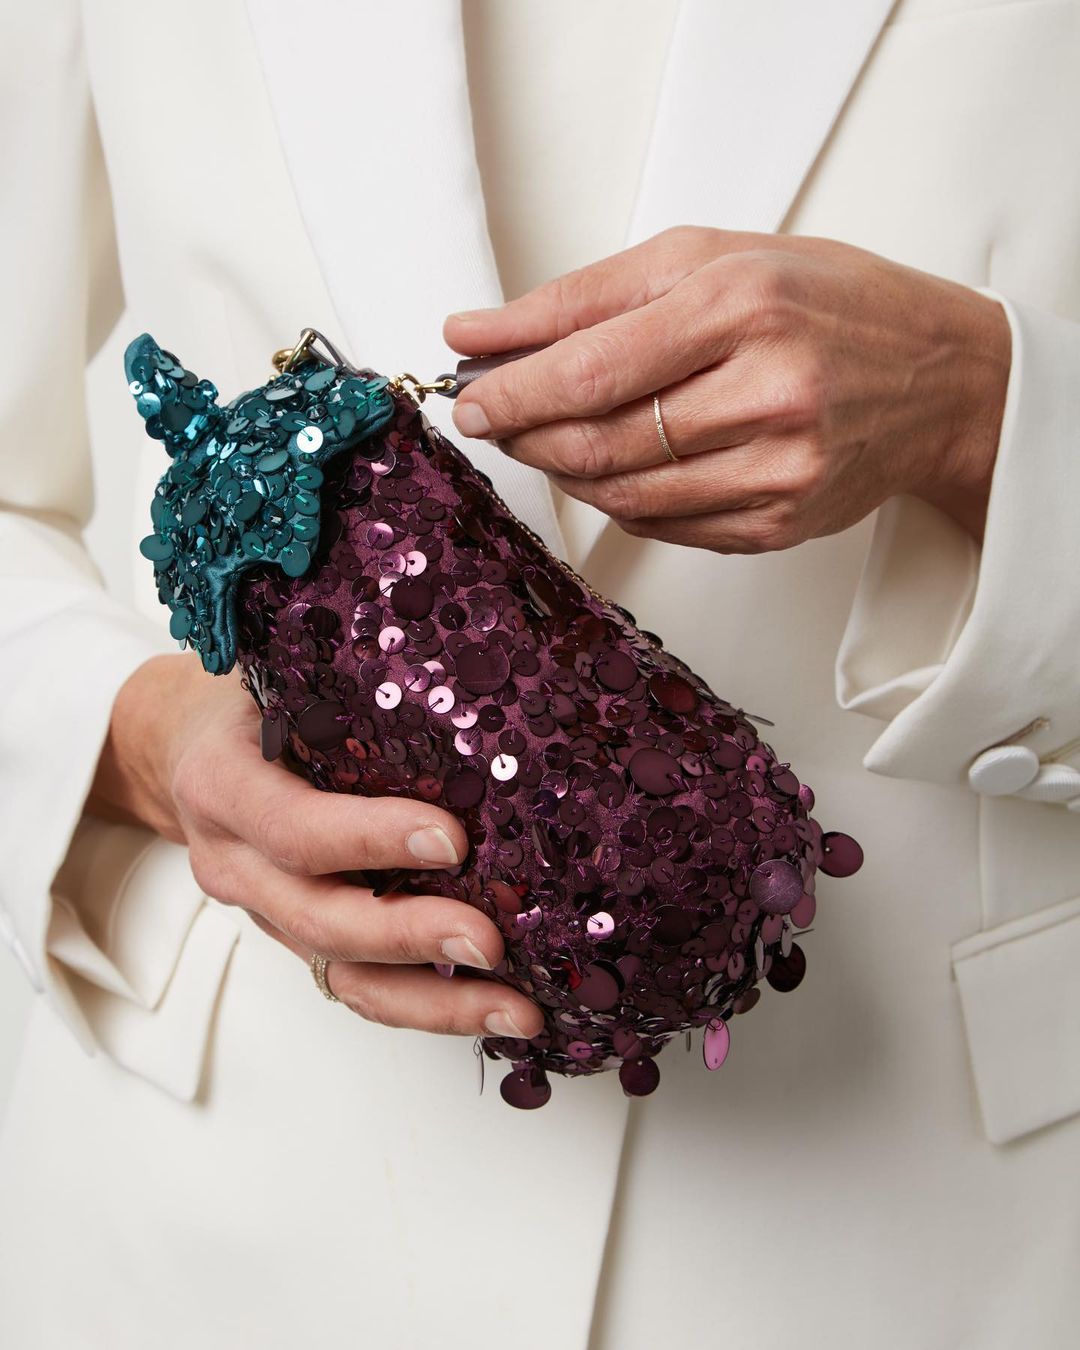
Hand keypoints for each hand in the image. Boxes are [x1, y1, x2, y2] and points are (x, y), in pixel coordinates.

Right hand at [88, 654, 542, 1040]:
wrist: (185, 751)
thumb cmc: (248, 703)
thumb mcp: (273, 676)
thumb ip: (335, 689)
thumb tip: (465, 682)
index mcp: (222, 787)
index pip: (292, 826)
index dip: (369, 839)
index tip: (451, 839)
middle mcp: (236, 864)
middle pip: (319, 919)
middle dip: (409, 937)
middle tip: (490, 941)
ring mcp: (267, 913)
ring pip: (343, 974)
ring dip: (434, 1001)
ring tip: (517, 1011)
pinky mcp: (300, 940)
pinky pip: (360, 987)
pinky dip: (428, 1005)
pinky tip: (495, 1007)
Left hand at [445, 226, 1011, 548]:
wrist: (939, 378)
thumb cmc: (824, 304)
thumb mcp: (710, 259)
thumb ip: (587, 296)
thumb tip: (478, 332)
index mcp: (741, 306)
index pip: (589, 368)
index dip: (512, 391)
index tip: (470, 394)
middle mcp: (764, 394)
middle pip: (597, 441)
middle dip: (526, 434)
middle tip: (496, 418)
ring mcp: (776, 471)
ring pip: (623, 494)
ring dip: (565, 469)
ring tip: (551, 436)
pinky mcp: (778, 524)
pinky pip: (664, 527)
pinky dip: (618, 499)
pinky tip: (613, 465)